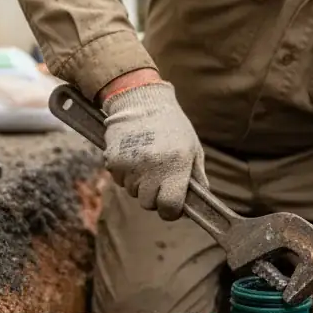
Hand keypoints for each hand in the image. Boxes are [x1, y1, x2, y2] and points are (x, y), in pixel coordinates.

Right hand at [101, 81, 206, 219]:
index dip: (171, 211)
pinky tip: (133, 154)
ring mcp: (130, 164)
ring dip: (139, 183)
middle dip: (154, 196)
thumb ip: (197, 177)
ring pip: (132, 192)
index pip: (170, 207)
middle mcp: (152, 167)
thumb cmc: (172, 125)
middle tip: (158, 178)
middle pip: (148, 203)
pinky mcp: (113, 160)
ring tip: (145, 160)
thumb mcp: (192, 148)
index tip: (172, 207)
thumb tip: (199, 202)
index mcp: (176, 165)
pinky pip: (119, 179)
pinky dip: (125, 173)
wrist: (141, 100)